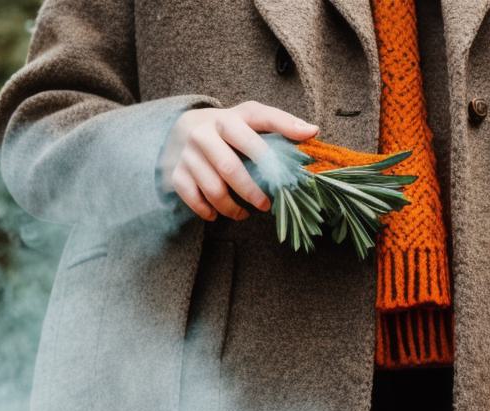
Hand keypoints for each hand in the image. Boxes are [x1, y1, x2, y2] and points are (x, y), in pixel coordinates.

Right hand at [159, 101, 318, 220]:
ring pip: (212, 189)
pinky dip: (207, 211)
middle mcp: (205, 133)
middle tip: (266, 204)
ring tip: (243, 214)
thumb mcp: (251, 118)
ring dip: (231, 207)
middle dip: (251, 191)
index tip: (300, 151)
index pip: (257, 123)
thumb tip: (313, 131)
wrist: (183, 128)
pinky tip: (217, 214)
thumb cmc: (228, 128)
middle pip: (230, 168)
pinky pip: (192, 198)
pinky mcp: (176, 173)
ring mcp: (188, 154)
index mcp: (229, 118)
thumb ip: (280, 123)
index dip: (279, 136)